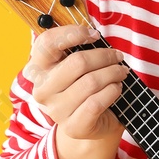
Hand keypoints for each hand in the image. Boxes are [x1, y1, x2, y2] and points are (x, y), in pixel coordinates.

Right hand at [25, 22, 128, 142]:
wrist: (91, 122)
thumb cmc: (84, 85)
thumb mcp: (77, 63)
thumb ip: (79, 46)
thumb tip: (92, 31)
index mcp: (37, 69)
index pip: (47, 42)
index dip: (73, 33)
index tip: (94, 35)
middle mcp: (41, 90)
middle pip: (77, 62)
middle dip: (104, 56)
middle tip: (118, 56)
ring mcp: (55, 110)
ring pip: (90, 82)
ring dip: (113, 73)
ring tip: (121, 72)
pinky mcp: (73, 126)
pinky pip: (96, 102)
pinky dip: (112, 91)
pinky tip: (117, 88)